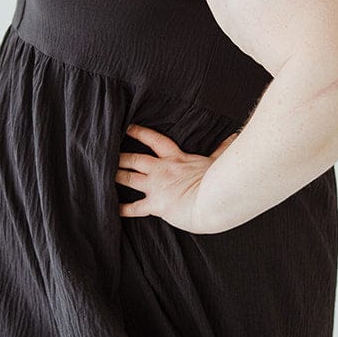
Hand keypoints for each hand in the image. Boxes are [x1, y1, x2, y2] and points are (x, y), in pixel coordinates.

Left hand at [116, 122, 238, 231]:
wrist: (212, 201)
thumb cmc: (218, 180)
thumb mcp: (218, 161)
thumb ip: (222, 149)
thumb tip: (234, 137)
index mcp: (176, 157)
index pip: (154, 140)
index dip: (140, 133)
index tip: (128, 128)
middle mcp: (161, 170)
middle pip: (135, 159)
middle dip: (120, 156)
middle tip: (106, 151)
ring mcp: (156, 187)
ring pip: (129, 178)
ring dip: (116, 176)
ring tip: (104, 173)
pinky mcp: (155, 205)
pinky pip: (135, 207)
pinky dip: (122, 208)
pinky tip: (112, 208)